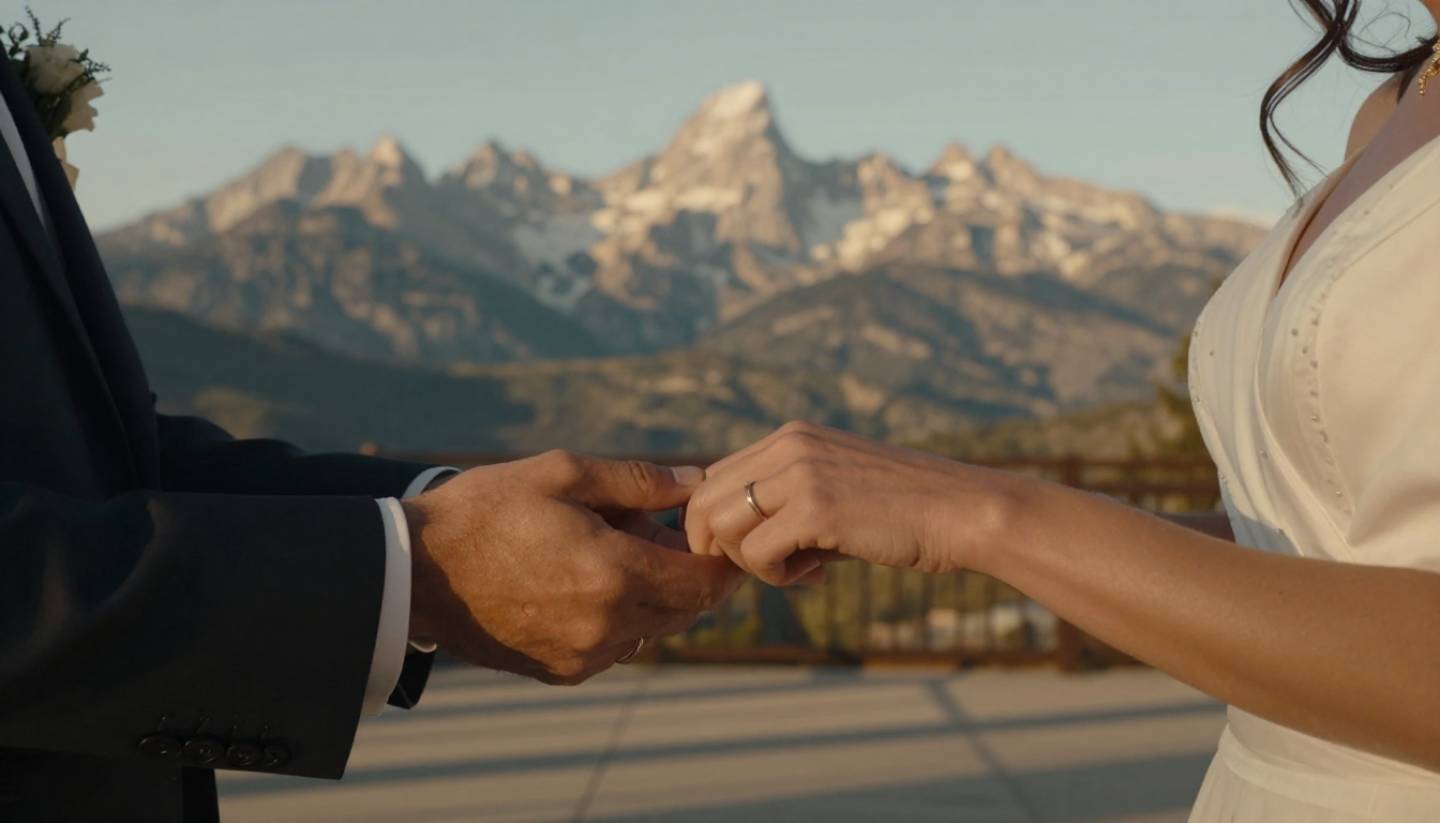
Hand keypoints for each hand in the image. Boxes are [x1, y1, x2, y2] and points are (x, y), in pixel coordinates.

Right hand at [404, 450, 744, 684]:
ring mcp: (583, 656)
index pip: (704, 582)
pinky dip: (619, 616)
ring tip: (610, 549)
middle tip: (658, 529)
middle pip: (684, 609)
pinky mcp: (560, 671)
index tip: (717, 533)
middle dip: (685, 571)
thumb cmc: (486, 510)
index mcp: (614, 574)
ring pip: (652, 629)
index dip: (721, 558)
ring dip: (652, 594)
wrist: (413, 571)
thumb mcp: (563, 473)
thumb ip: (639, 481)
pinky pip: (616, 646)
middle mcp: (606, 626)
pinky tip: (581, 581)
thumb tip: (696, 482)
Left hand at [685, 422, 1020, 585]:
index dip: (722, 526)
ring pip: (719, 527)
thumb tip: (728, 541)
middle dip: (722, 548)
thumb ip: (783, 505)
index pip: (713, 479)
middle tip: (769, 568)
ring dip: (749, 563)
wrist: (964, 513)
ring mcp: (799, 472)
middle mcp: (788, 445)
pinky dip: (775, 576)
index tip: (760, 553)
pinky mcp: (815, 506)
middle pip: (702, 502)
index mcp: (790, 437)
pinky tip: (816, 574)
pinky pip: (754, 553)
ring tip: (798, 569)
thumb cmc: (903, 514)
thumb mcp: (834, 492)